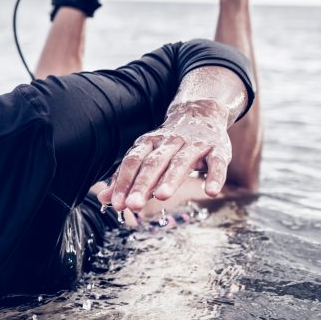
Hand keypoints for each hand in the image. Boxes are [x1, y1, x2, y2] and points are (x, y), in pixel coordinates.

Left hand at [98, 100, 232, 211]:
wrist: (201, 114)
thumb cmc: (167, 144)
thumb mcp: (145, 155)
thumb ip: (125, 177)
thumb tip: (103, 198)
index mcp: (149, 143)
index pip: (133, 162)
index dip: (124, 182)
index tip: (117, 203)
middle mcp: (170, 142)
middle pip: (153, 163)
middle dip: (142, 184)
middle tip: (133, 205)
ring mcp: (194, 144)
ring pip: (181, 162)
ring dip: (171, 179)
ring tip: (162, 197)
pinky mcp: (217, 149)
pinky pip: (217, 163)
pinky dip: (215, 176)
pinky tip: (211, 192)